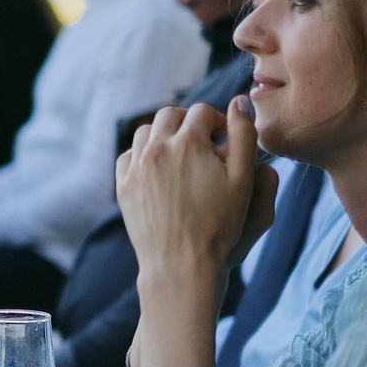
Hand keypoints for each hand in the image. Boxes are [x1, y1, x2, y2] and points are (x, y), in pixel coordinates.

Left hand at [115, 99, 273, 292]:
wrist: (181, 264)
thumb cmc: (219, 224)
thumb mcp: (243, 179)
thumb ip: (243, 134)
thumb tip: (238, 101)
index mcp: (188, 141)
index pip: (203, 111)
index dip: (218, 122)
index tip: (225, 140)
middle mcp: (156, 147)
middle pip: (170, 115)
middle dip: (188, 123)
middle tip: (203, 144)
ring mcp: (135, 166)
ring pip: (146, 132)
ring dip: (164, 136)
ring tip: (181, 156)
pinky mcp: (123, 185)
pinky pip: (129, 156)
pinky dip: (143, 155)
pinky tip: (159, 170)